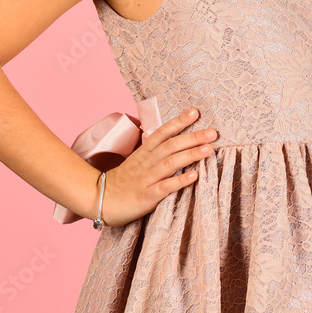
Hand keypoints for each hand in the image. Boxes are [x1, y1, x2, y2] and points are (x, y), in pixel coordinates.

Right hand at [96, 107, 216, 227]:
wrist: (99, 200)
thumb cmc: (122, 182)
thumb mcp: (136, 162)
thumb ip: (153, 153)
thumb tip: (175, 144)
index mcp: (143, 153)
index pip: (162, 132)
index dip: (179, 121)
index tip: (195, 112)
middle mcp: (146, 162)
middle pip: (171, 145)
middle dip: (192, 137)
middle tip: (213, 131)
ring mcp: (146, 179)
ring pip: (170, 163)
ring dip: (190, 155)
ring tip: (208, 149)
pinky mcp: (146, 196)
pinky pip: (164, 187)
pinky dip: (180, 181)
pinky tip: (194, 176)